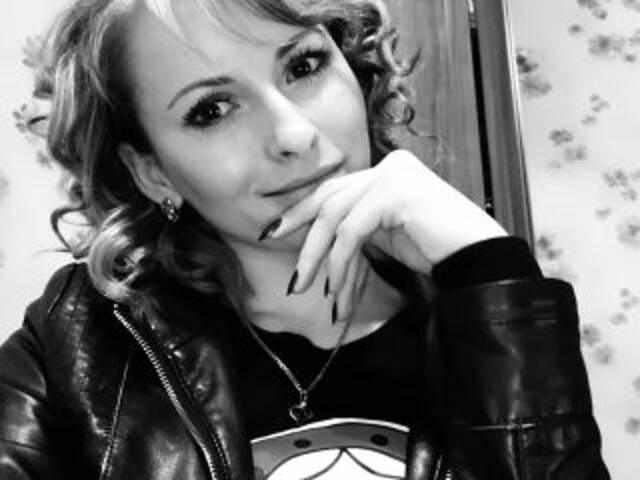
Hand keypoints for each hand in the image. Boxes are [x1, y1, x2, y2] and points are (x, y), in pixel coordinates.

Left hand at [270, 149, 506, 318]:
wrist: (478, 257)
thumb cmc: (435, 249)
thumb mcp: (385, 234)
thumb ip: (356, 226)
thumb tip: (314, 241)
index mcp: (384, 172)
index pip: (332, 189)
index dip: (299, 211)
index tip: (274, 232)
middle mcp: (387, 166)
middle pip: (328, 200)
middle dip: (301, 237)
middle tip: (292, 275)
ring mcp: (392, 175)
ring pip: (335, 217)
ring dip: (320, 260)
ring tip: (313, 291)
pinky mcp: (396, 192)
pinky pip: (352, 231)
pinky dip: (339, 262)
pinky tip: (337, 288)